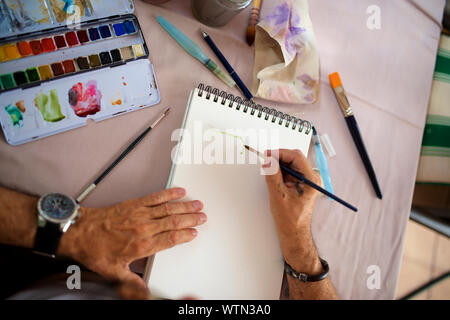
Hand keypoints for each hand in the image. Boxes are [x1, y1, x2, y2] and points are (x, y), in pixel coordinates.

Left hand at [58, 188, 205, 289]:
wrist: (80, 232)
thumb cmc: (95, 249)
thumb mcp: (114, 272)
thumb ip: (132, 281)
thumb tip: (143, 291)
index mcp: (142, 245)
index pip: (171, 238)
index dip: (186, 235)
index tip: (194, 233)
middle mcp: (144, 228)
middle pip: (174, 222)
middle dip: (191, 219)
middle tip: (203, 216)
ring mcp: (140, 214)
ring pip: (168, 208)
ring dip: (185, 206)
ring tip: (197, 204)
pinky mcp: (135, 204)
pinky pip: (155, 197)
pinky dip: (169, 193)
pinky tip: (179, 192)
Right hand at [263, 149, 320, 271]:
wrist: (294, 233)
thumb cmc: (290, 219)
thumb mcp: (278, 196)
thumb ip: (273, 176)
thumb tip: (269, 161)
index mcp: (311, 180)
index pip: (296, 157)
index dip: (281, 153)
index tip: (268, 154)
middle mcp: (311, 178)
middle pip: (295, 158)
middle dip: (279, 158)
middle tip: (266, 159)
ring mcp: (306, 181)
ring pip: (291, 164)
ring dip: (279, 165)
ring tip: (268, 171)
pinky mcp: (300, 183)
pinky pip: (289, 171)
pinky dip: (280, 171)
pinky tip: (273, 177)